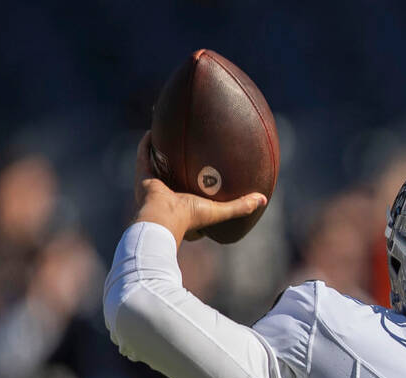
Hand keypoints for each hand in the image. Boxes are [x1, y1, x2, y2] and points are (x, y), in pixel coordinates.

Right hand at [132, 131, 266, 247]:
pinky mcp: (143, 177)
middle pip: (175, 177)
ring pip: (158, 165)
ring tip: (170, 137)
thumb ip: (241, 206)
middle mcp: (168, 196)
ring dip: (162, 152)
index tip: (208, 176)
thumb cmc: (190, 217)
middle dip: (180, 165)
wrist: (162, 218)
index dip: (200, 189)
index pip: (193, 198)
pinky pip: (144, 157)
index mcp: (184, 208)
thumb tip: (263, 199)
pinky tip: (153, 130)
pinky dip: (147, 144)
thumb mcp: (220, 211)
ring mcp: (154, 186)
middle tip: (189, 151)